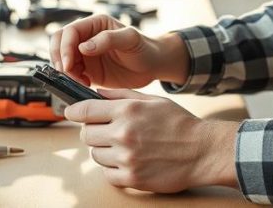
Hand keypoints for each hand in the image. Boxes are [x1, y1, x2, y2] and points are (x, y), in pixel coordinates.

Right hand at [49, 14, 187, 87]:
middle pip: (59, 42)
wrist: (153, 66)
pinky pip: (70, 73)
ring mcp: (85, 54)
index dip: (65, 47)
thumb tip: (83, 47)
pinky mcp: (87, 69)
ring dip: (65, 71)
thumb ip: (108, 39)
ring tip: (80, 81)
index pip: (69, 31)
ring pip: (61, 59)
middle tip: (68, 73)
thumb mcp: (131, 39)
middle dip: (59, 58)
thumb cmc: (145, 47)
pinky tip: (84, 84)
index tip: (68, 64)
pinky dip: (71, 80)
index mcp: (95, 24)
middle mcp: (87, 37)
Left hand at [66, 89, 238, 192]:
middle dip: (91, 131)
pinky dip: (113, 169)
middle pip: (85, 134)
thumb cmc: (179, 123)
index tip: (71, 112)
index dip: (73, 111)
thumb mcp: (151, 100)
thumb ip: (121, 95)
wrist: (202, 151)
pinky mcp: (131, 179)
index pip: (84, 110)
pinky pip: (107, 174)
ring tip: (122, 146)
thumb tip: (96, 93)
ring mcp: (126, 158)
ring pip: (95, 154)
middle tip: (105, 131)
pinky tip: (127, 160)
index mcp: (126, 111)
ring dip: (103, 150)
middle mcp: (123, 133)